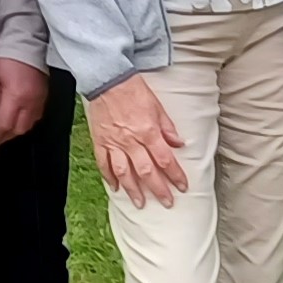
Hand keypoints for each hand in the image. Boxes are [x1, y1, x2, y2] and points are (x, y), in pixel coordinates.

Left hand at [0, 58, 48, 145]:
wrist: (26, 43)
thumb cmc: (7, 57)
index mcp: (16, 97)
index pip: (5, 126)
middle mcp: (31, 102)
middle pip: (19, 130)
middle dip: (5, 136)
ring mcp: (40, 100)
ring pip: (29, 125)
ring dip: (15, 130)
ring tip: (3, 129)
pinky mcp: (44, 96)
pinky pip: (36, 116)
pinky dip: (25, 121)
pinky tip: (16, 118)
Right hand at [85, 73, 187, 208]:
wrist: (108, 79)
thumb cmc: (134, 90)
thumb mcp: (157, 106)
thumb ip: (168, 128)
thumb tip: (179, 144)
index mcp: (149, 132)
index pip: (166, 160)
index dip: (175, 175)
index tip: (183, 187)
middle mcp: (131, 141)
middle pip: (147, 171)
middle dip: (158, 189)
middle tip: (167, 203)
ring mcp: (114, 143)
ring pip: (125, 173)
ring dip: (133, 190)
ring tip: (140, 203)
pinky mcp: (100, 141)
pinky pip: (104, 164)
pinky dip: (109, 178)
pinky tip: (116, 188)